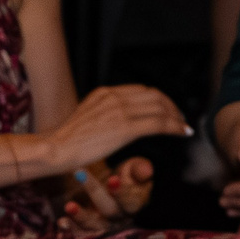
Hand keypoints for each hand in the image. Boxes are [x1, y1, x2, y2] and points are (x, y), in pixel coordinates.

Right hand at [42, 84, 189, 174]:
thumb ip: (104, 114)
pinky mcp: (125, 127)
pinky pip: (158, 123)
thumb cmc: (68, 141)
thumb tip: (118, 124)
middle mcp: (114, 97)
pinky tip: (182, 132)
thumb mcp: (87, 117)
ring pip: (160, 108)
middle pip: (154, 95)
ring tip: (183, 127)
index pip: (141, 90)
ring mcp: (120, 110)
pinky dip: (174, 127)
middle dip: (171, 107)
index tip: (167, 110)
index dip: (159, 99)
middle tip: (179, 119)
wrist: (57, 148)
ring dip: (176, 117)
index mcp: (105, 92)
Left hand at [60, 157, 154, 231]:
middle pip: (110, 211)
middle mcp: (118, 218)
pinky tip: (61, 222)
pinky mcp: (86, 229)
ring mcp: (102, 226)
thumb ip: (139, 169)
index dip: (122, 192)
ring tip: (69, 206)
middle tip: (80, 173)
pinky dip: (69, 228)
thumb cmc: (124, 176)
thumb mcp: (133, 169)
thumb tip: (146, 171)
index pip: (130, 201)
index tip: (112, 179)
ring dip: (80, 217)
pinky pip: (78, 232)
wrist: (110, 187)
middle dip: (95, 193)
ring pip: (93, 226)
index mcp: (133, 205)